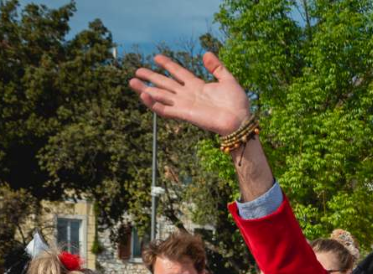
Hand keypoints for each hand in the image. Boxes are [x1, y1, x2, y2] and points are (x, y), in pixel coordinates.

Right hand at [129, 53, 250, 135]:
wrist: (240, 121)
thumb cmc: (237, 103)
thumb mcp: (228, 80)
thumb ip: (217, 67)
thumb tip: (206, 53)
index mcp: (197, 86)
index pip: (178, 73)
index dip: (168, 65)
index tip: (156, 57)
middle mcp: (188, 95)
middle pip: (165, 84)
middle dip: (151, 77)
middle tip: (137, 71)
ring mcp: (185, 105)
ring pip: (161, 96)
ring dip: (146, 90)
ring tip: (132, 82)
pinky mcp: (185, 114)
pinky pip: (165, 110)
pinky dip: (153, 104)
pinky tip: (144, 96)